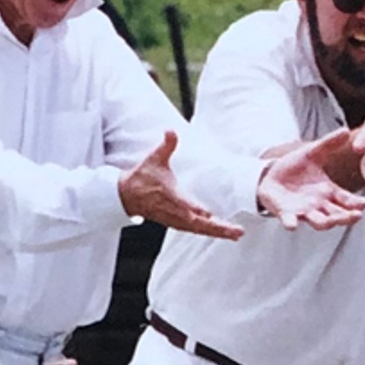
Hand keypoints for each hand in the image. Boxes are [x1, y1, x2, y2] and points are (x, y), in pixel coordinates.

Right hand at [119, 133, 243, 240]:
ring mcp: (176, 220)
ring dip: (218, 232)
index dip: (194, 209)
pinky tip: (223, 233)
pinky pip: (195, 230)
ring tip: (236, 234)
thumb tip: (171, 130)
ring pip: (199, 229)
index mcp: (170, 196)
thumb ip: (166, 146)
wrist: (127, 195)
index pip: (184, 204)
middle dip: (218, 228)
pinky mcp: (176, 223)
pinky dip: (209, 232)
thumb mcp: (154, 159)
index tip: (207, 213)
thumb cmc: (142, 177)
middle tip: (237, 232)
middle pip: (198, 223)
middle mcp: (175, 212)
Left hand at [258, 128, 364, 230]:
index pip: (346, 200)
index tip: (364, 204)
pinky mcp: (286, 213)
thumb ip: (328, 144)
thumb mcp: (312, 153)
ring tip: (333, 221)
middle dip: (347, 217)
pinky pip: (290, 220)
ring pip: (320, 222)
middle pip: (337, 215)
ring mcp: (304, 211)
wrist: (270, 175)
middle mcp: (319, 205)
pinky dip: (291, 223)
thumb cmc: (294, 167)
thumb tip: (345, 131)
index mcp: (328, 192)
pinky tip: (292, 224)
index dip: (355, 204)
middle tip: (357, 216)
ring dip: (328, 222)